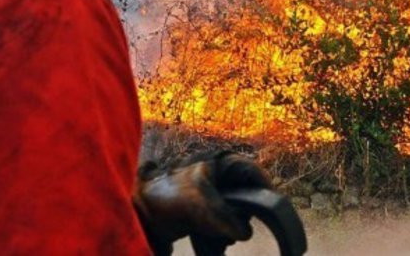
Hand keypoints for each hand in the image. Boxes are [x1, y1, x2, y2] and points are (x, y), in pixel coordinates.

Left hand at [133, 152, 273, 255]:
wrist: (137, 212)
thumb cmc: (165, 196)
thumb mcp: (200, 205)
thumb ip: (226, 218)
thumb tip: (244, 233)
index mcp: (220, 164)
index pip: (254, 173)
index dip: (265, 190)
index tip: (272, 213)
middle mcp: (219, 178)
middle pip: (248, 199)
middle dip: (242, 218)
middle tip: (235, 230)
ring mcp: (212, 197)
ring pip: (236, 217)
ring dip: (229, 232)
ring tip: (216, 239)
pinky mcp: (204, 215)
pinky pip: (222, 228)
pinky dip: (219, 238)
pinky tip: (209, 245)